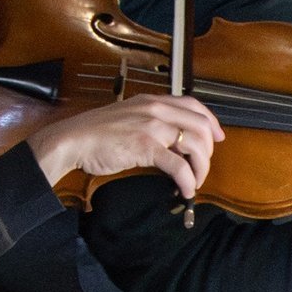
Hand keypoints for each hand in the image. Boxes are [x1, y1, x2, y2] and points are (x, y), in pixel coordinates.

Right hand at [33, 90, 222, 199]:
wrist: (73, 140)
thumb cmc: (97, 133)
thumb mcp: (129, 117)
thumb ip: (152, 122)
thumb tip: (173, 141)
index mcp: (152, 101)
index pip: (193, 104)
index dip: (211, 122)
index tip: (217, 137)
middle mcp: (155, 109)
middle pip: (201, 126)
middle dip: (208, 150)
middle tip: (202, 166)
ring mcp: (151, 126)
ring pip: (195, 145)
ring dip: (201, 168)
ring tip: (194, 182)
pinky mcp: (145, 146)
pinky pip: (179, 166)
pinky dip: (188, 181)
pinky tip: (186, 190)